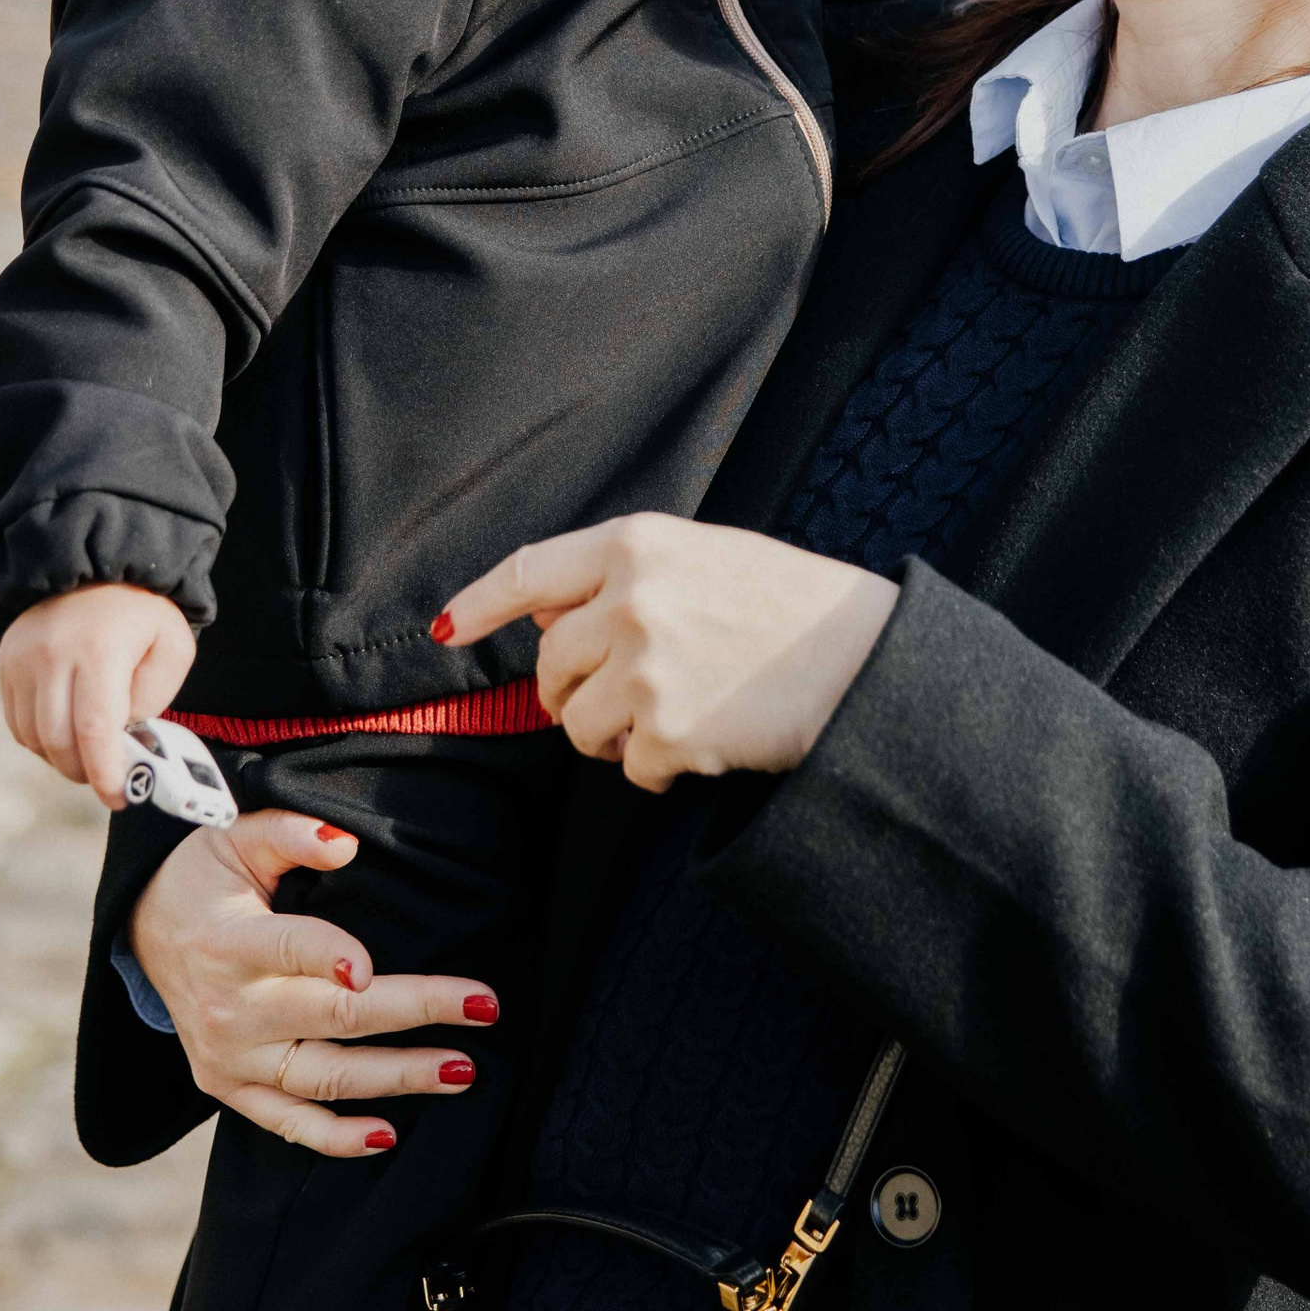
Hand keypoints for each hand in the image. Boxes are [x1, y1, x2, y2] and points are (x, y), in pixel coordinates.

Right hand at [0, 583, 196, 806]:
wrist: (95, 563)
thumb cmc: (142, 611)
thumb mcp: (173, 645)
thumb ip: (155, 696)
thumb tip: (124, 739)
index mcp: (100, 651)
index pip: (94, 730)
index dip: (104, 773)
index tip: (119, 797)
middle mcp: (52, 656)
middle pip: (58, 741)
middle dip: (85, 771)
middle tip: (109, 777)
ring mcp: (23, 660)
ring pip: (34, 737)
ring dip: (62, 758)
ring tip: (91, 752)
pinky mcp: (7, 663)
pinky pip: (18, 722)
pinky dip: (41, 740)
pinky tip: (67, 734)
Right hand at [130, 808, 496, 1156]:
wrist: (145, 934)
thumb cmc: (207, 878)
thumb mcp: (235, 835)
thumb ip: (290, 832)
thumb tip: (346, 844)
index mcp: (229, 942)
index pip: (287, 949)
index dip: (327, 957)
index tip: (370, 967)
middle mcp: (230, 1008)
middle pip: (332, 1016)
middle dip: (414, 1010)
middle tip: (484, 1006)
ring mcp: (230, 1058)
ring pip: (323, 1077)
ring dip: (397, 1076)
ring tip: (463, 1069)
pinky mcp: (230, 1088)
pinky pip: (287, 1123)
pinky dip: (335, 1138)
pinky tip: (388, 1135)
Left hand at [436, 514, 897, 792]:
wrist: (862, 656)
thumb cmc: (785, 603)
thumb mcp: (701, 556)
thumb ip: (622, 576)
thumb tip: (543, 618)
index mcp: (636, 543)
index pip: (529, 571)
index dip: (480, 603)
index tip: (447, 629)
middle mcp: (630, 599)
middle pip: (551, 663)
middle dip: (569, 691)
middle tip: (618, 694)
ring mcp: (646, 667)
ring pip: (578, 724)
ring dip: (610, 735)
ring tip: (671, 717)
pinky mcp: (667, 731)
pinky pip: (628, 767)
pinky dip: (656, 767)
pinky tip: (704, 741)